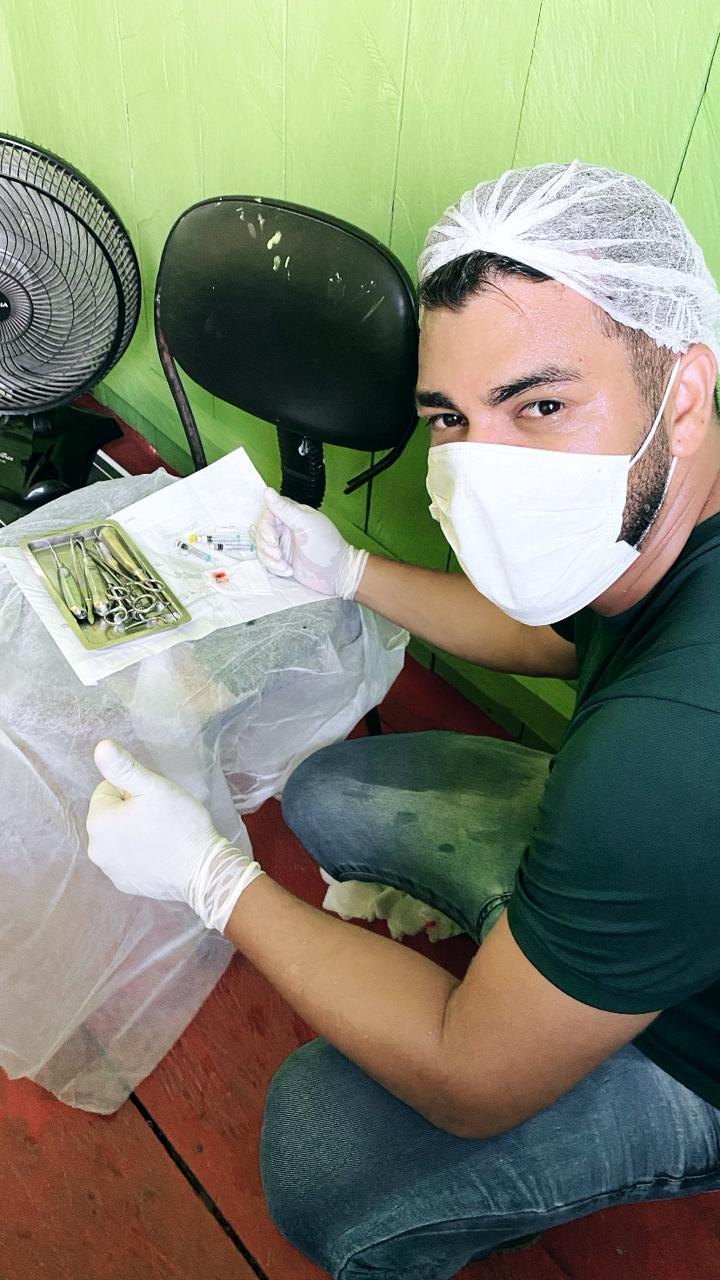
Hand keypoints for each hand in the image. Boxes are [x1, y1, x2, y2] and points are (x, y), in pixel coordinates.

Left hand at [86, 741, 263, 932]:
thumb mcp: (153, 787)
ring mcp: (110, 870)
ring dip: (134, 832)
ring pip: (118, 837)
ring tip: (162, 834)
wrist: (203, 870)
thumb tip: (100, 747)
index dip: (132, 791)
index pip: (107, 790)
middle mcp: (95, 849)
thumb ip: (123, 767)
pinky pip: (126, 859)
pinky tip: (161, 854)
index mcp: (98, 822)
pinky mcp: (124, 885)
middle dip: (131, 811)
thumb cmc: (179, 823)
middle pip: (111, 815)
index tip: (153, 801)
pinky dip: (140, 854)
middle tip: (160, 816)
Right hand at [255, 488, 368, 598]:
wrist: (337, 573)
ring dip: (270, 559)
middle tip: (278, 554)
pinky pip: (267, 561)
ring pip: (262, 548)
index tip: (273, 539)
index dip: (266, 527)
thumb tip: (267, 491)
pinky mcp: (283, 560)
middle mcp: (286, 528)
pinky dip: (274, 568)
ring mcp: (284, 545)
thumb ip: (284, 508)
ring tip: (284, 565)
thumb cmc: (327, 546)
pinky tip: (288, 571)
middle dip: (267, 545)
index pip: (268, 514)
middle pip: (261, 532)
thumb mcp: (305, 524)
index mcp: (292, 515)